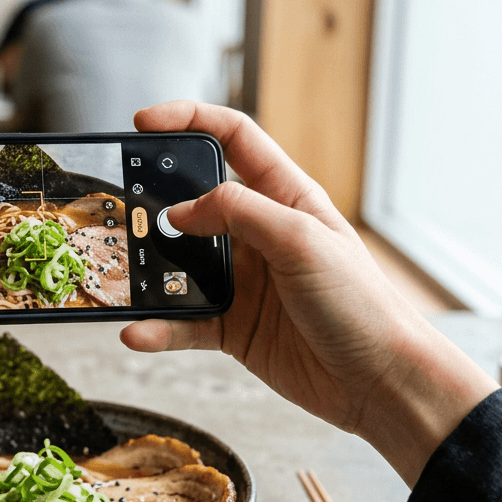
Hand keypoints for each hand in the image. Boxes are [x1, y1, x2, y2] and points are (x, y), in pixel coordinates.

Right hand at [120, 102, 495, 484]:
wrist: (381, 381)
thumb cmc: (361, 305)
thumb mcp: (302, 241)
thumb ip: (239, 214)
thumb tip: (181, 212)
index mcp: (286, 198)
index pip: (233, 139)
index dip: (189, 121)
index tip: (144, 122)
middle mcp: (260, 234)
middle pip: (195, 202)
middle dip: (154, 202)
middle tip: (120, 207)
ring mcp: (245, 282)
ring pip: (180, 267)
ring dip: (149, 272)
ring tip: (122, 275)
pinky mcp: (234, 327)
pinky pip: (185, 322)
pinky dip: (160, 328)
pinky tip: (139, 332)